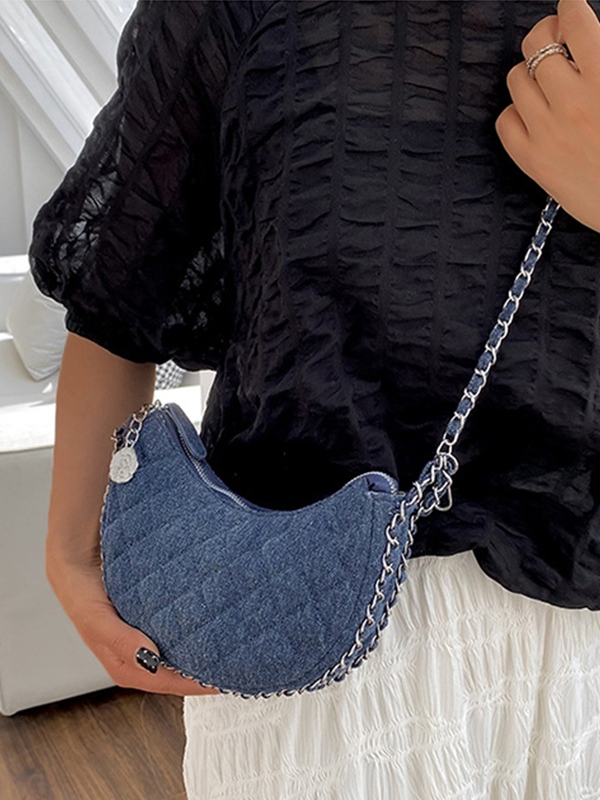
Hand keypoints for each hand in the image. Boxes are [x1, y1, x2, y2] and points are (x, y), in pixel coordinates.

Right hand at [46, 538, 217, 696]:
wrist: (77, 559)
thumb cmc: (82, 593)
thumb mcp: (96, 618)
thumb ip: (120, 641)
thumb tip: (151, 660)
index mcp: (125, 666)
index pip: (169, 683)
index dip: (196, 684)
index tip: (224, 681)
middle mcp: (138, 657)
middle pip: (178, 673)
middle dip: (204, 672)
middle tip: (238, 665)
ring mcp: (146, 640)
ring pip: (179, 654)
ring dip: (202, 652)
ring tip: (232, 648)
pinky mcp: (150, 622)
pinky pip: (177, 632)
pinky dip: (193, 632)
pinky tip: (211, 625)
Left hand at [496, 0, 599, 231]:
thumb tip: (589, 42)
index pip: (574, 20)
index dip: (569, 8)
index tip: (570, 11)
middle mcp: (572, 102)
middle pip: (535, 45)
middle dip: (545, 35)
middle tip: (557, 43)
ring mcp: (547, 132)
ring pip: (516, 79)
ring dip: (530, 73)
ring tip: (547, 83)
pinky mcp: (532, 161)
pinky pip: (505, 121)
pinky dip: (516, 112)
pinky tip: (534, 115)